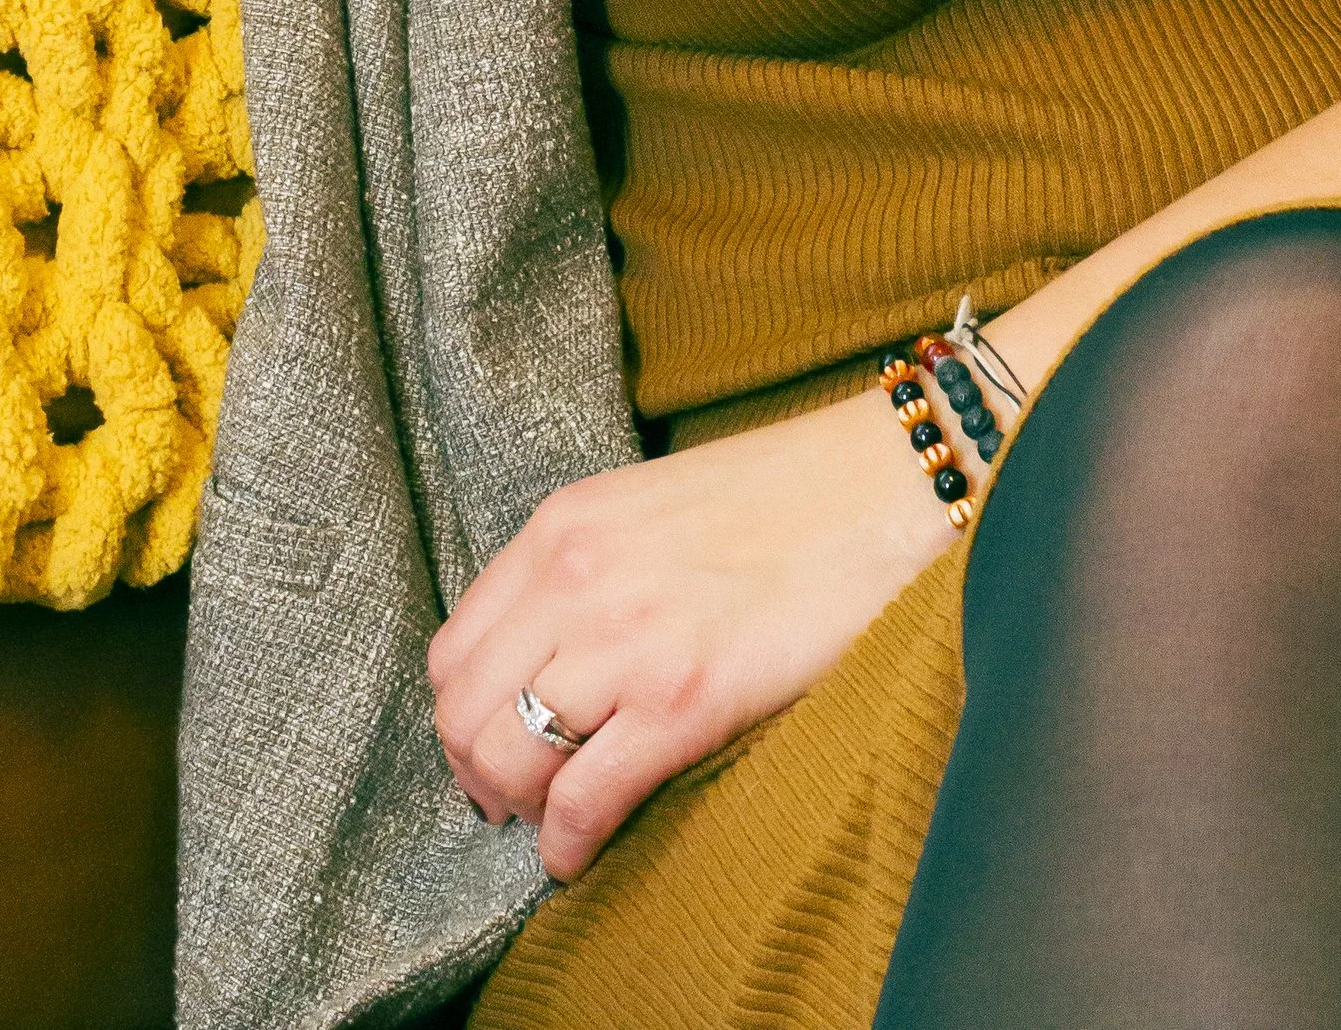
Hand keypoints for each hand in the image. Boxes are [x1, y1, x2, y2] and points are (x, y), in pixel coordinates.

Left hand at [427, 384, 951, 878]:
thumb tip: (541, 664)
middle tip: (516, 800)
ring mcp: (626, 638)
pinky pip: (582, 798)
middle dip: (479, 774)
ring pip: (505, 761)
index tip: (494, 746)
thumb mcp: (647, 509)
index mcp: (563, 527)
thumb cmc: (785, 499)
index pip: (453, 650)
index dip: (464, 717)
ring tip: (555, 819)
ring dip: (521, 809)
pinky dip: (567, 845)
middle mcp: (575, 578)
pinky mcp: (685, 697)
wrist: (887, 486)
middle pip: (463, 713)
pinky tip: (582, 853)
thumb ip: (584, 570)